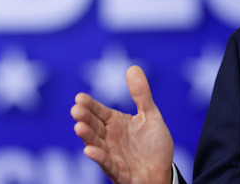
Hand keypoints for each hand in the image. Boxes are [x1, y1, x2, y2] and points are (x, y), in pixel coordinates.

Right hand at [71, 65, 174, 183]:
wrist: (163, 172)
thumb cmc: (153, 145)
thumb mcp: (150, 115)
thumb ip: (141, 94)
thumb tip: (132, 67)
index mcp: (116, 123)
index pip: (99, 111)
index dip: (90, 105)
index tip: (79, 97)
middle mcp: (109, 138)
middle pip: (94, 126)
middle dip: (84, 118)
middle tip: (76, 109)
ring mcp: (111, 155)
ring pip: (95, 144)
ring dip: (87, 136)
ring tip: (79, 127)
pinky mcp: (117, 171)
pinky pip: (106, 164)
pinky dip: (98, 157)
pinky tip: (90, 150)